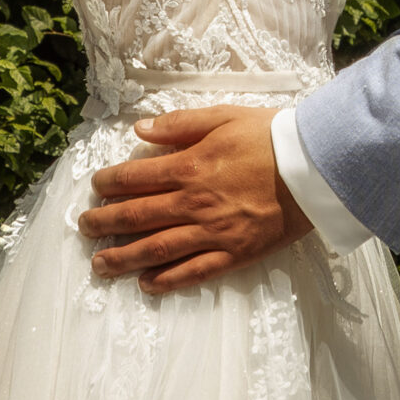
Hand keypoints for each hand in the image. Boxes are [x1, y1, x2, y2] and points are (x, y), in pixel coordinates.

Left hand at [78, 106, 313, 291]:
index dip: (109, 184)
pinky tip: (146, 285)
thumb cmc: (270, 136)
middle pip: (136, 218)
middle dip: (104, 223)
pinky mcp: (233, 254)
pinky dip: (166, 281)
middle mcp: (193, 204)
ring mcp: (212, 233)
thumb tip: (139, 130)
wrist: (314, 168)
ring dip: (123, 259)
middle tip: (84, 227)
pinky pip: (193, 272)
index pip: (135, 179)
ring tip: (100, 265)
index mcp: (189, 167)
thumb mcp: (224, 115)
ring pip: (156, 250)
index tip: (95, 187)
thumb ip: (179, 124)